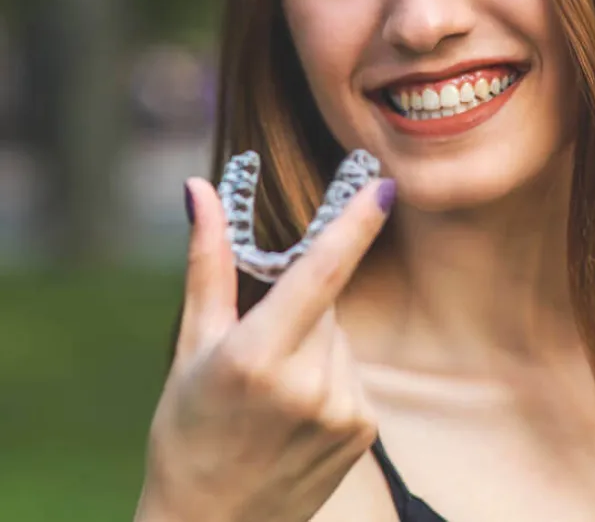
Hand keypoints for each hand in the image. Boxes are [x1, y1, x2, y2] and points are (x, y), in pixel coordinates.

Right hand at [134, 172, 394, 521]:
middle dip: (302, 308)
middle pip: (327, 304)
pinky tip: (298, 414)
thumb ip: (207, 262)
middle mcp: (308, 384)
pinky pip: (353, 372)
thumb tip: (201, 190)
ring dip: (316, 346)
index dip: (355, 224)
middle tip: (261, 349)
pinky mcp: (363, 430)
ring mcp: (342, 411)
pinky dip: (330, 377)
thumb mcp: (192, 345)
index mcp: (257, 356)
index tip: (384, 185)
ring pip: (341, 338)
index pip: (320, 274)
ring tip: (276, 394)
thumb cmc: (187, 431)